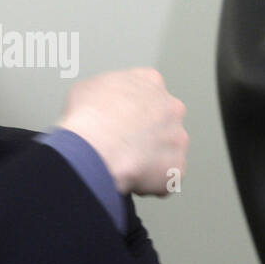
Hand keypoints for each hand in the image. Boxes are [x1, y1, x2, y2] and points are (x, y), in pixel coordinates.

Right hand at [55, 68, 187, 195]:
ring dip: (149, 158)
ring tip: (124, 163)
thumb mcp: (87, 88)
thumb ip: (106, 93)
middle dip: (146, 134)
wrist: (94, 148)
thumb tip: (101, 105)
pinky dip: (150, 182)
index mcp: (149, 81)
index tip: (121, 120)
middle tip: (123, 144)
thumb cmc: (88, 118)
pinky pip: (165, 177)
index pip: (147, 94)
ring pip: (166, 151)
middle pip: (163, 121)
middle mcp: (170, 107)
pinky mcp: (177, 168)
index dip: (131, 110)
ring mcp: (177, 138)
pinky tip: (131, 178)